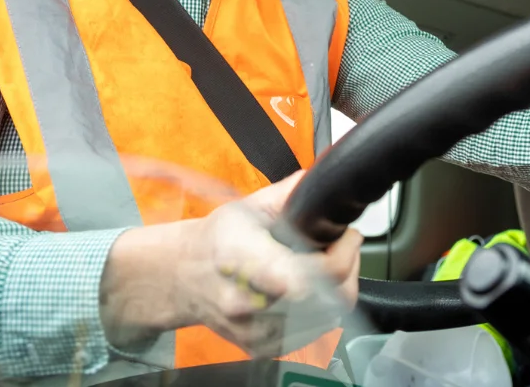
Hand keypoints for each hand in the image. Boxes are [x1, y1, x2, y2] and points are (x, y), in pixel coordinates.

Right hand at [98, 172, 363, 354]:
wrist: (183, 277)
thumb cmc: (216, 240)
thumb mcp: (249, 206)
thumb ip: (291, 194)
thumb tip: (323, 180)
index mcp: (244, 260)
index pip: (304, 277)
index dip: (340, 256)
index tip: (347, 235)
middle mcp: (247, 304)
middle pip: (327, 297)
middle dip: (347, 267)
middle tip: (341, 246)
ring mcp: (255, 332)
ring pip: (328, 318)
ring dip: (338, 289)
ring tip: (324, 265)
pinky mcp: (263, 348)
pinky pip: (315, 334)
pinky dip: (323, 311)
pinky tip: (312, 290)